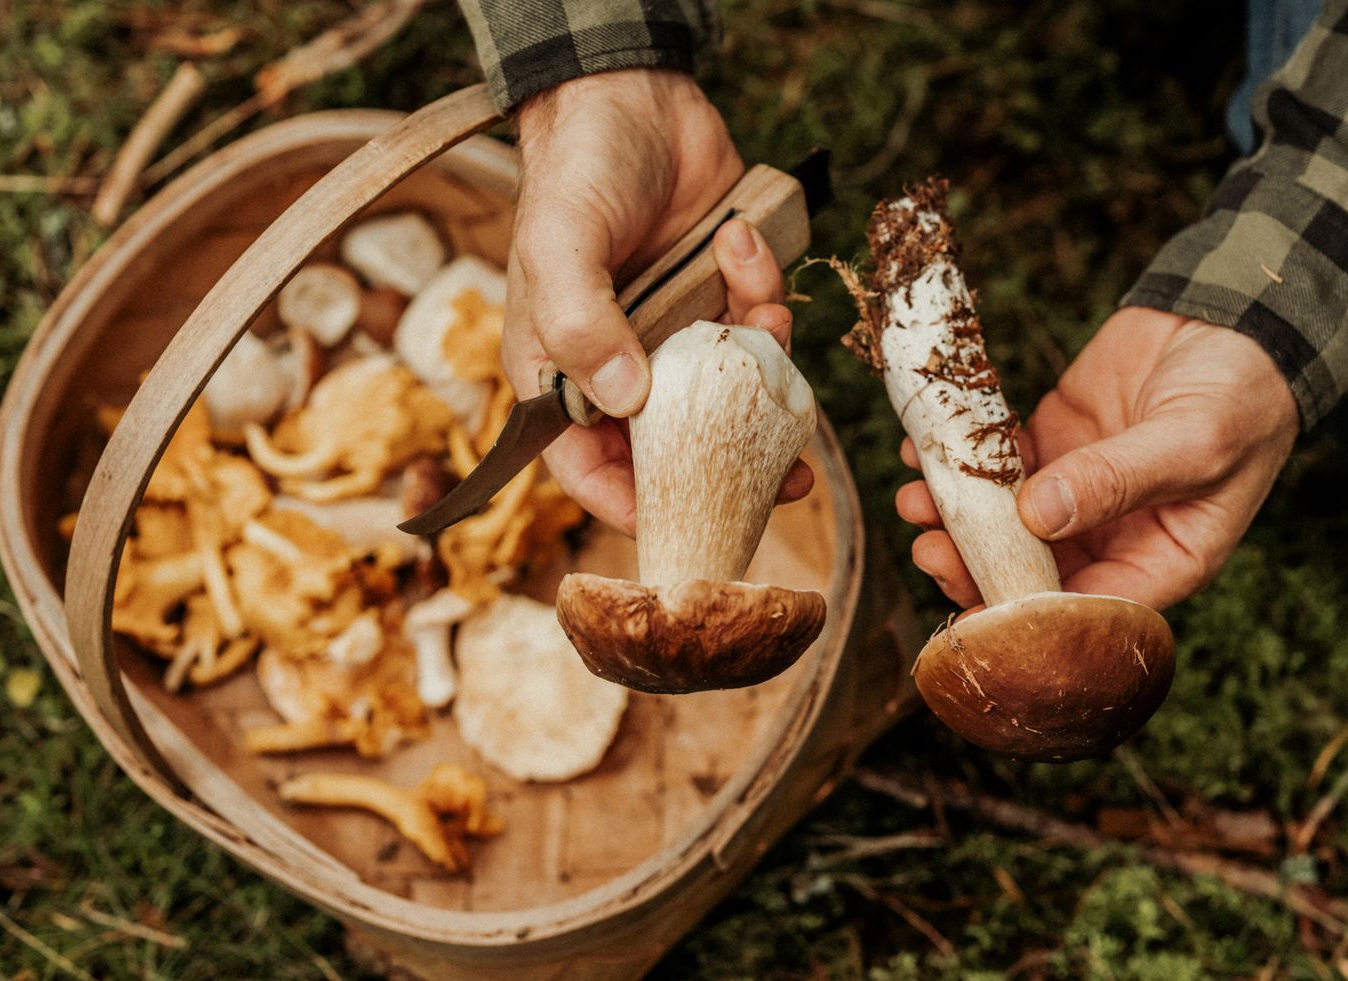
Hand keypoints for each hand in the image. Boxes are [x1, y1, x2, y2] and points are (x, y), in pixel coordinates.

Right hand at [501, 68, 809, 532]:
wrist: (631, 94)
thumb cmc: (574, 170)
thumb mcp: (559, 244)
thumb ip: (581, 323)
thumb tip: (625, 400)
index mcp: (563, 370)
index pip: (585, 465)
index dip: (630, 504)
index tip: (684, 519)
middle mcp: (622, 364)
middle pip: (674, 447)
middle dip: (731, 461)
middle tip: (788, 479)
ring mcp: (677, 335)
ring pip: (733, 391)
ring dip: (762, 366)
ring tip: (766, 321)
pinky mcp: (723, 299)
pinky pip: (759, 326)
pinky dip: (765, 291)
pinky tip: (743, 242)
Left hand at [897, 307, 1298, 610]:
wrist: (1233, 318)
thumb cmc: (1242, 395)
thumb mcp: (1193, 442)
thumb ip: (1118, 480)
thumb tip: (1039, 517)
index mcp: (1162, 562)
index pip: (1087, 613)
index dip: (1028, 617)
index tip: (974, 609)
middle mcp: (1112, 539)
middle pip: (1030, 574)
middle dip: (974, 567)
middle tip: (929, 548)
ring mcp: (1075, 492)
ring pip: (1002, 523)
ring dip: (954, 517)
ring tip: (915, 499)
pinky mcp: (1050, 445)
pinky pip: (996, 465)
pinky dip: (960, 460)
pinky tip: (924, 448)